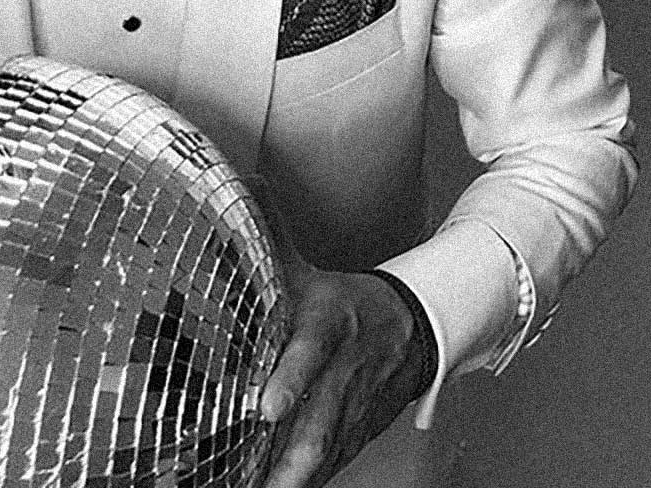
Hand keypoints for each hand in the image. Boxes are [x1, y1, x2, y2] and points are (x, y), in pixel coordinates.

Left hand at [260, 256, 429, 487]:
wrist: (411, 325)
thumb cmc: (346, 304)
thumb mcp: (308, 274)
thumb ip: (269, 240)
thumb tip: (239, 191)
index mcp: (329, 325)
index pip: (310, 350)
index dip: (291, 378)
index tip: (268, 404)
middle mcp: (343, 370)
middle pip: (322, 421)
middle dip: (294, 455)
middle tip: (268, 479)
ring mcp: (352, 408)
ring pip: (328, 452)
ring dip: (298, 478)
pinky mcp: (357, 435)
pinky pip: (333, 465)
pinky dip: (310, 482)